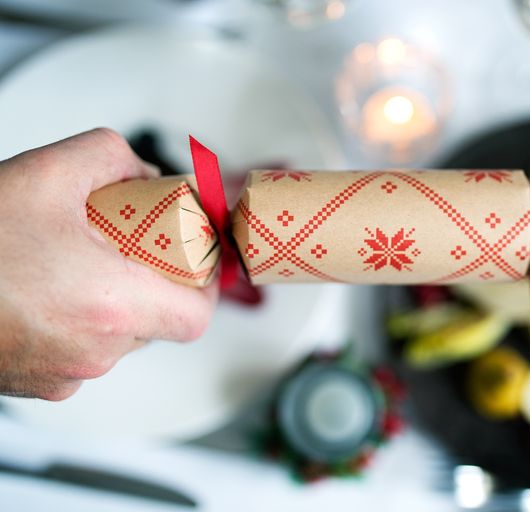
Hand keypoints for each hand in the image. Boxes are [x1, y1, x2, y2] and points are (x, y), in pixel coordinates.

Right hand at [0, 128, 218, 399]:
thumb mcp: (45, 171)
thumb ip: (111, 155)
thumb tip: (144, 171)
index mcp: (110, 305)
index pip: (195, 316)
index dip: (205, 288)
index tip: (199, 264)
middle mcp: (92, 351)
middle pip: (158, 323)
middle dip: (155, 283)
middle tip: (137, 248)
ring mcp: (62, 374)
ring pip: (118, 338)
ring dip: (115, 302)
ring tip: (86, 263)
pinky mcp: (34, 385)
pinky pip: (79, 353)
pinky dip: (79, 322)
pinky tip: (52, 290)